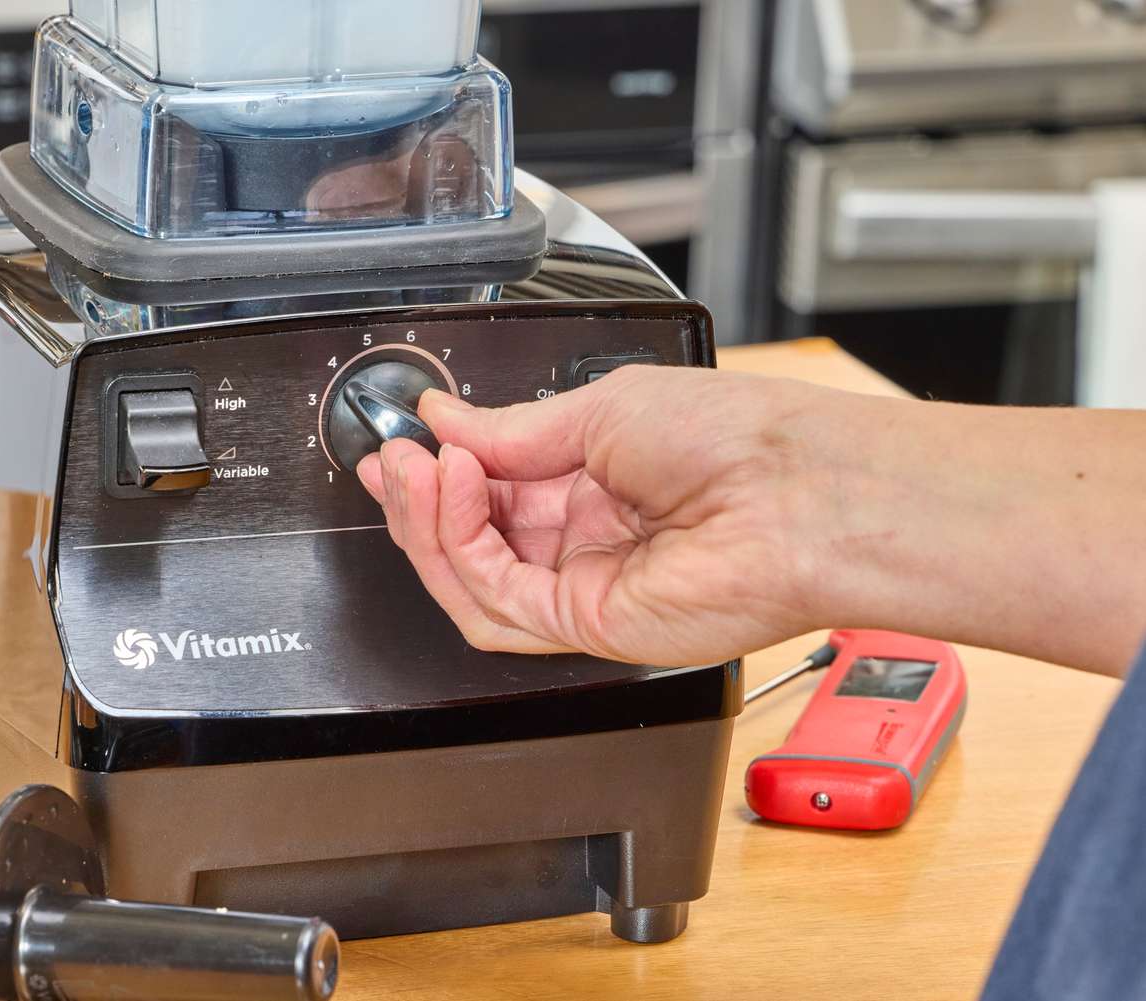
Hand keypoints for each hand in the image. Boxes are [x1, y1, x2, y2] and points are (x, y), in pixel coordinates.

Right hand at [356, 366, 830, 666]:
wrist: (800, 491)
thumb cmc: (735, 438)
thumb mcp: (602, 408)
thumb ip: (512, 429)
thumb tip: (445, 416)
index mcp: (591, 482)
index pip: (490, 489)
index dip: (440, 470)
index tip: (406, 439)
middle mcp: (583, 539)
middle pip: (470, 540)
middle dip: (421, 500)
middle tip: (396, 458)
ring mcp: (584, 586)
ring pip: (470, 578)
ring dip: (429, 526)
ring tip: (418, 469)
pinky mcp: (587, 625)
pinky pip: (496, 602)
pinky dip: (459, 548)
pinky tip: (457, 491)